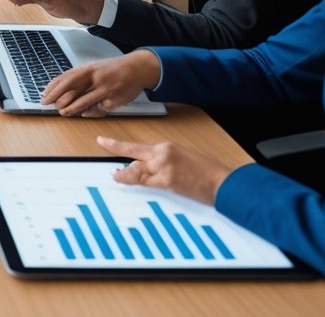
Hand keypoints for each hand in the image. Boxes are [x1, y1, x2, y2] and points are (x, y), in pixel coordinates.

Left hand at [40, 49, 161, 116]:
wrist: (138, 69)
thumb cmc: (113, 69)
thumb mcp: (94, 68)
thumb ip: (79, 77)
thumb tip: (59, 88)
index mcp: (89, 68)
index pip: (66, 79)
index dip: (53, 90)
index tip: (44, 97)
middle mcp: (96, 78)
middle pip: (72, 92)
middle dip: (59, 101)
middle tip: (51, 105)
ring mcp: (106, 90)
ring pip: (83, 103)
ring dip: (71, 110)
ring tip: (63, 112)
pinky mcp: (115, 101)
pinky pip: (98, 109)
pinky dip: (89, 112)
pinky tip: (84, 113)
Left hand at [97, 136, 235, 205]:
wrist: (223, 181)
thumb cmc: (207, 171)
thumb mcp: (183, 157)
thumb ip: (164, 160)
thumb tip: (149, 166)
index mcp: (166, 147)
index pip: (136, 146)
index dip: (117, 144)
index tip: (103, 141)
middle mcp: (162, 154)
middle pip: (132, 152)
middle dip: (114, 148)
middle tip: (102, 144)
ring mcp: (163, 167)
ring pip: (135, 170)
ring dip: (123, 173)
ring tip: (114, 176)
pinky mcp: (167, 181)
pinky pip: (146, 183)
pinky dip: (134, 182)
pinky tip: (126, 182)